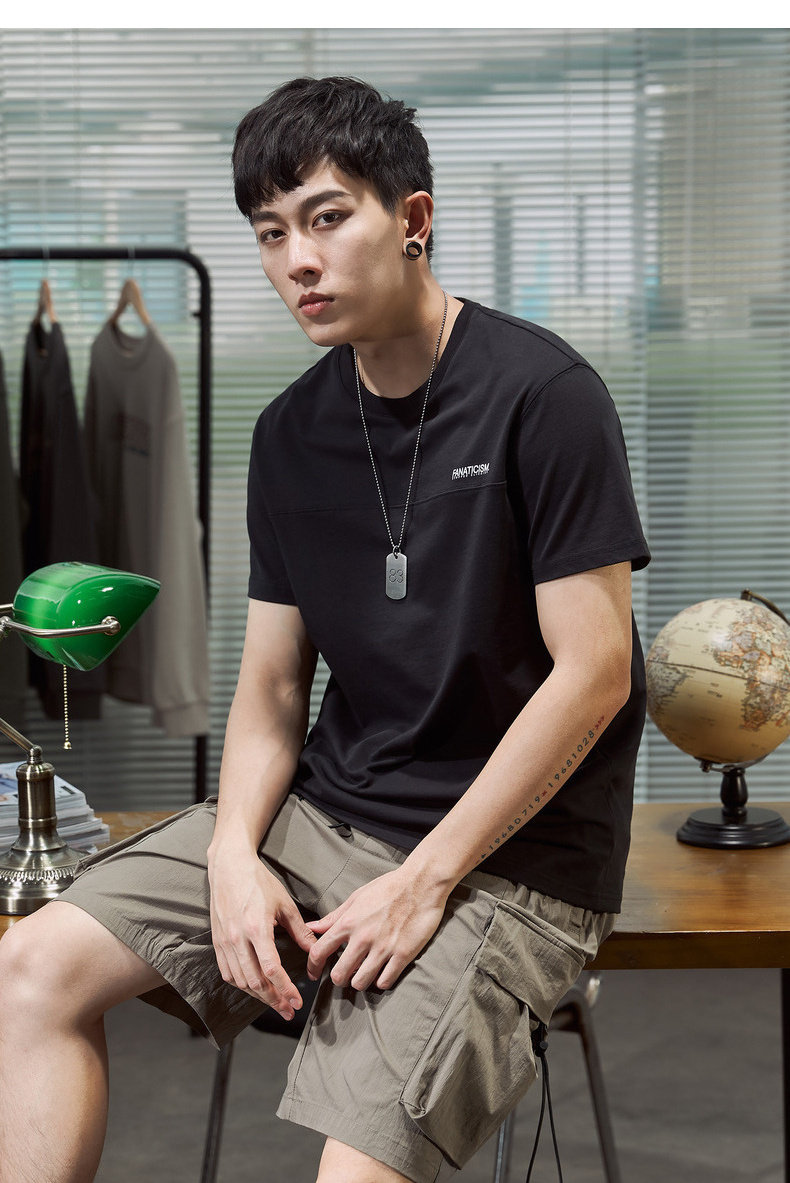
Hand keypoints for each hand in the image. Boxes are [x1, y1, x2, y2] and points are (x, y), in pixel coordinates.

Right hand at [208, 850, 315, 1019]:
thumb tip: (314, 949)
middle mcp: (237, 938)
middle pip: (255, 981)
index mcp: (257, 928)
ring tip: (275, 1003)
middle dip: (274, 1000)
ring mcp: (225, 941)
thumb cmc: (258, 881)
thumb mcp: (284, 903)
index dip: (285, 989)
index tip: (297, 1001)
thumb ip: (300, 930)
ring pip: (240, 981)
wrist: (229, 867)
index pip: (271, 969)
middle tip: (289, 1010)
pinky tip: (254, 989)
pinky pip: (227, 972)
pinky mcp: (217, 941)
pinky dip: (241, 985)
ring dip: (258, 996)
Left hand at [305, 866, 449, 991]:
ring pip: (360, 983)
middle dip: (339, 979)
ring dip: (360, 982)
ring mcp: (383, 947)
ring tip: (364, 974)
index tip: (314, 974)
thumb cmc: (389, 886)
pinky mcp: (403, 954)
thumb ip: (334, 916)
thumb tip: (312, 927)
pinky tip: (383, 972)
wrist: (422, 882)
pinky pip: (385, 982)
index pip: (319, 952)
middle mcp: (363, 937)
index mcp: (349, 922)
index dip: (312, 967)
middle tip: (345, 975)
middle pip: (339, 975)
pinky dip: (381, 982)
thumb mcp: (357, 897)